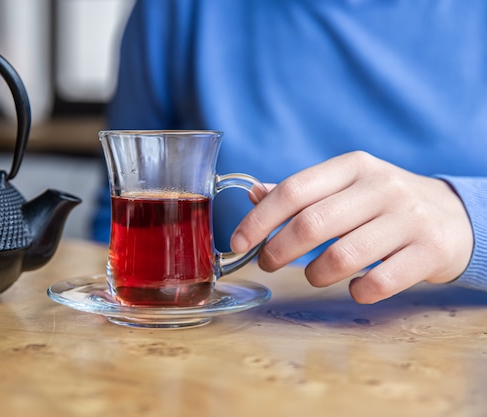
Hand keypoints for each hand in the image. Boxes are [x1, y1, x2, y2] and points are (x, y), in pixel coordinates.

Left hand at [230, 151, 473, 302]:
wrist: (453, 216)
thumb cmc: (383, 203)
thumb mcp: (345, 186)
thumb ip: (301, 191)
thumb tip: (253, 193)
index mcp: (353, 166)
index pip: (294, 190)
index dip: (259, 220)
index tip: (238, 243)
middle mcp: (381, 186)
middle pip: (312, 224)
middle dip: (278, 251)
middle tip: (268, 264)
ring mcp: (409, 218)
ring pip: (342, 256)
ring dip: (314, 274)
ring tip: (313, 275)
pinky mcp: (430, 250)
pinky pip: (379, 282)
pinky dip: (357, 291)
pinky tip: (354, 286)